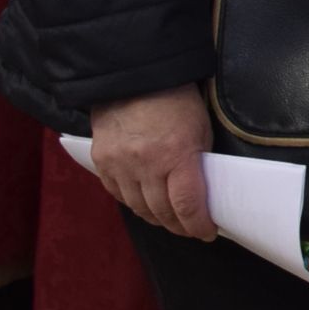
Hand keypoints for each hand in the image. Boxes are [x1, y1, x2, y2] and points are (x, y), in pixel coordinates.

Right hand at [90, 86, 215, 238]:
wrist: (134, 77)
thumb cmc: (176, 100)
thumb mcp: (200, 130)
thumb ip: (198, 163)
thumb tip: (202, 194)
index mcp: (175, 154)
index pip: (186, 204)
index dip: (197, 225)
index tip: (207, 232)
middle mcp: (144, 164)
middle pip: (161, 211)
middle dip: (179, 225)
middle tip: (190, 229)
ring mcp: (119, 163)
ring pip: (137, 207)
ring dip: (155, 217)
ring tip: (169, 220)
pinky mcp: (101, 160)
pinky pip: (117, 193)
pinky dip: (132, 202)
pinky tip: (144, 203)